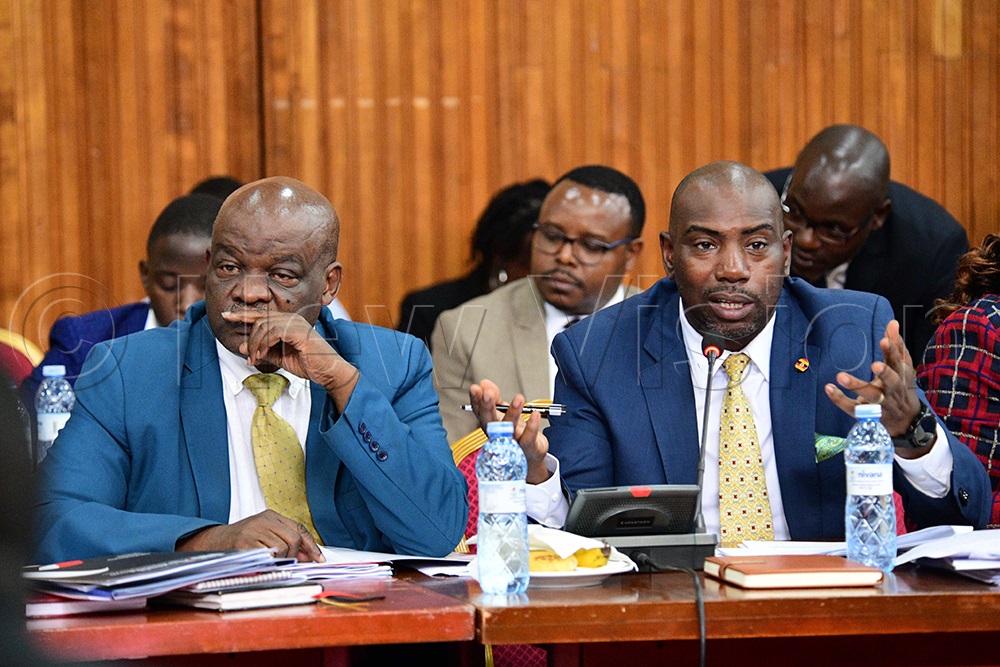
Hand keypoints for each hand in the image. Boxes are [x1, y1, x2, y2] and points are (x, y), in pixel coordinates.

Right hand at [176, 509, 324, 562]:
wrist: (213, 542)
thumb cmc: (241, 541)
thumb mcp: (264, 535)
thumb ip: (285, 541)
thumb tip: (307, 557)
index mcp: (270, 516)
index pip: (298, 528)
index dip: (311, 544)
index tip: (319, 558)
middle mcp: (264, 520)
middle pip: (293, 538)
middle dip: (296, 555)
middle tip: (291, 564)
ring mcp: (254, 530)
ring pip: (283, 548)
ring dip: (281, 560)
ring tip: (270, 562)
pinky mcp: (245, 541)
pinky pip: (268, 555)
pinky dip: (270, 563)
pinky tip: (263, 563)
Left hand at [222, 310, 358, 410]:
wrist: (328, 371)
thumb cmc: (307, 364)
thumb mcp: (279, 357)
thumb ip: (262, 350)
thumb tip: (243, 346)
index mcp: (287, 322)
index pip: (261, 315)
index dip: (243, 314)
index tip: (227, 316)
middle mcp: (291, 318)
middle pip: (260, 318)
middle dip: (246, 331)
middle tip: (240, 343)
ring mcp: (295, 323)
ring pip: (264, 325)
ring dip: (255, 344)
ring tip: (254, 359)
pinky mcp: (298, 331)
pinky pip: (273, 332)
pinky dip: (263, 344)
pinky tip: (261, 355)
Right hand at [469, 379, 550, 483]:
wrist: (529, 457)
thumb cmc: (514, 434)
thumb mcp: (503, 414)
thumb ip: (495, 399)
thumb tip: (484, 383)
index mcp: (490, 425)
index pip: (479, 412)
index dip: (476, 400)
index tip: (475, 388)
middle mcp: (498, 435)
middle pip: (490, 422)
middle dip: (487, 408)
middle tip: (487, 394)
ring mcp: (512, 443)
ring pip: (510, 429)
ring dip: (513, 413)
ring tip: (518, 398)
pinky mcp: (527, 448)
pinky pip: (528, 438)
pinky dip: (532, 427)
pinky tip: (535, 415)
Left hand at [825, 320, 927, 449]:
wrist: (906, 422)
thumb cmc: (899, 387)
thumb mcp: (901, 367)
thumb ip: (895, 346)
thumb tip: (892, 322)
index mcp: (901, 376)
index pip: (898, 362)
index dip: (892, 352)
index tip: (884, 341)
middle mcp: (892, 390)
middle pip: (890, 381)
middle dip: (884, 373)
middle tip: (874, 365)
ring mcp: (880, 404)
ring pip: (870, 396)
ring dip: (856, 386)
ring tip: (840, 376)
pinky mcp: (867, 415)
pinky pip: (852, 408)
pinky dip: (840, 399)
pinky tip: (829, 388)